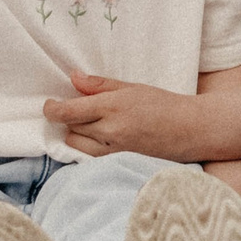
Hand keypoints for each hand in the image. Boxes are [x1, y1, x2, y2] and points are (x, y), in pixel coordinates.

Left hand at [46, 72, 216, 160]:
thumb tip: (73, 77)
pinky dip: (87, 147)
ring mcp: (113, 151)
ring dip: (76, 133)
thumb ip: (100, 85)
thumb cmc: (164, 105)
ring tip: (92, 124)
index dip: (51, 109)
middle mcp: (110, 131)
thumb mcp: (132, 87)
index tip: (50, 104)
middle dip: (70, 117)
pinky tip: (100, 138)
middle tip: (83, 109)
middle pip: (70, 127)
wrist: (191, 130)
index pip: (67, 112)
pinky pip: (89, 156)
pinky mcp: (118, 163)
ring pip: (75, 144)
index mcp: (112, 107)